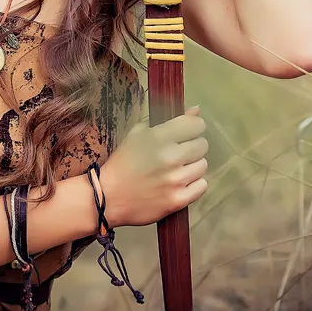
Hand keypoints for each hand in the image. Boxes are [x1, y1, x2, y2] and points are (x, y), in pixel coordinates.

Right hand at [96, 105, 209, 227]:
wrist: (108, 196)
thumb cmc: (123, 162)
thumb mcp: (138, 134)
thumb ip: (169, 120)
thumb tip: (196, 110)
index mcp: (159, 137)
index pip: (196, 125)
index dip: (193, 127)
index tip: (185, 134)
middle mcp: (171, 157)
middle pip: (202, 145)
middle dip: (192, 147)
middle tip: (178, 153)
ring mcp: (176, 180)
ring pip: (202, 166)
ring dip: (192, 166)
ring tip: (176, 170)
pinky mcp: (178, 200)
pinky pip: (201, 186)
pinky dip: (193, 185)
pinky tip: (179, 183)